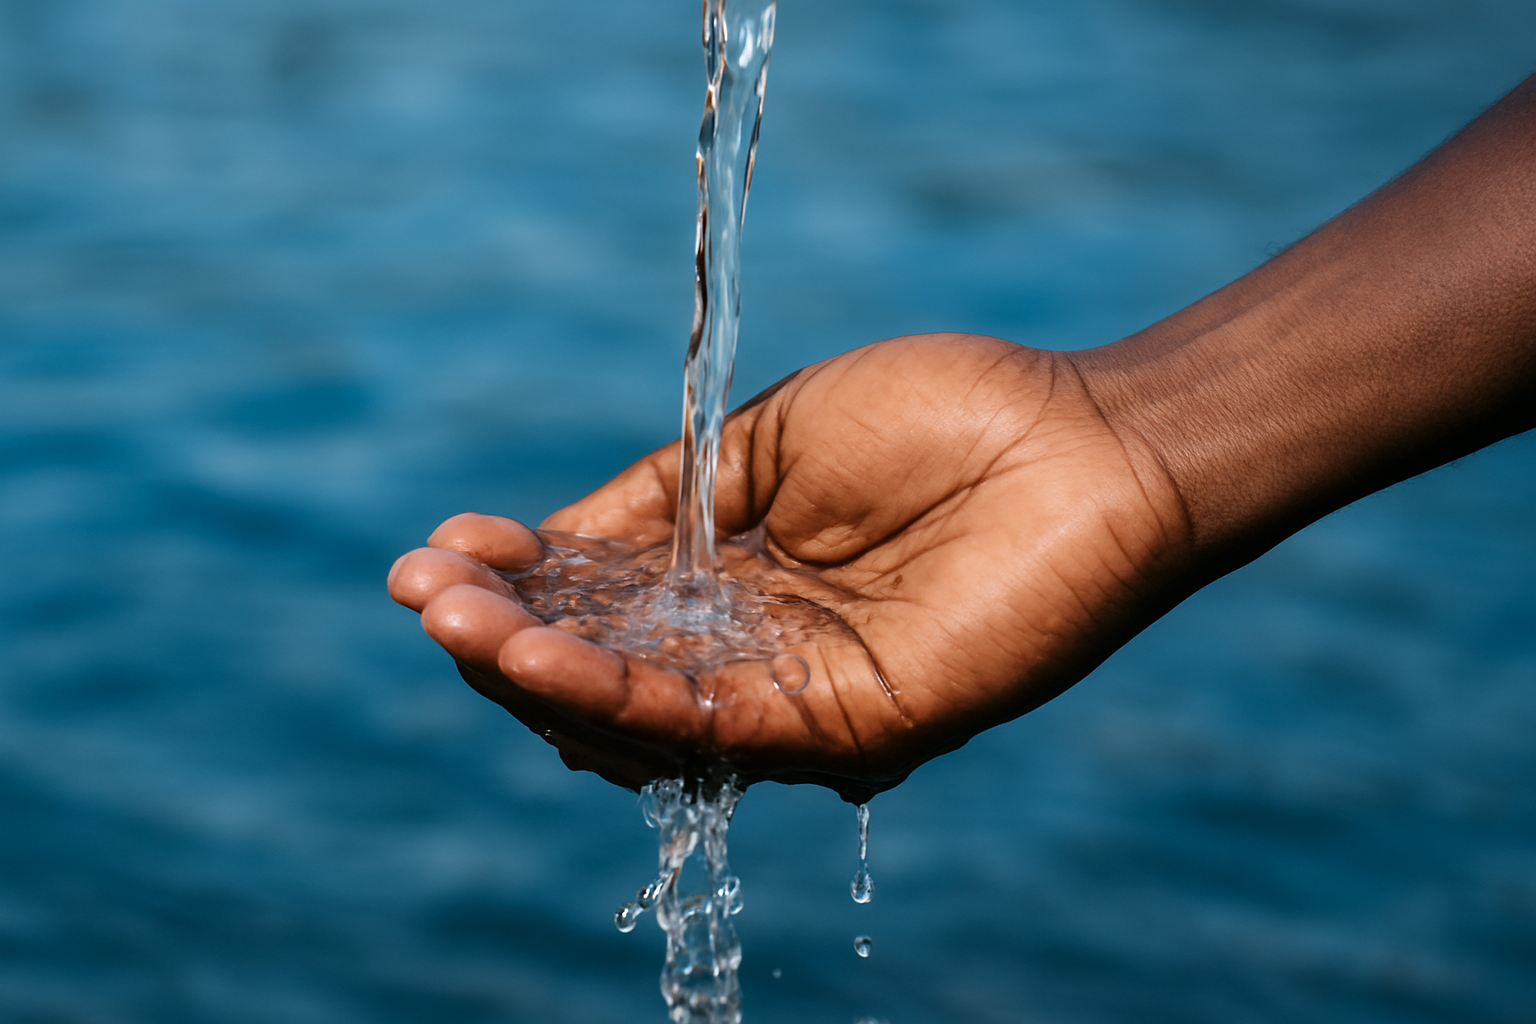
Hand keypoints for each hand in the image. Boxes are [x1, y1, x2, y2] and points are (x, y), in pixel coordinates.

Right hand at [389, 334, 1189, 800]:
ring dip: (534, 671)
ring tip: (455, 619)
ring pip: (638, 716)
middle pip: (600, 674)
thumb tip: (546, 538)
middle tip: (424, 590)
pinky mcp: (847, 730)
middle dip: (502, 635)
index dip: (514, 584)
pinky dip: (615, 696)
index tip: (438, 547)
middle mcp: (752, 658)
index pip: (597, 607)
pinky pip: (709, 729)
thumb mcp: (767, 440)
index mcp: (732, 586)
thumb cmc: (941, 417)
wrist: (1080, 437)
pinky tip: (535, 652)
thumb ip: (661, 499)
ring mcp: (796, 701)